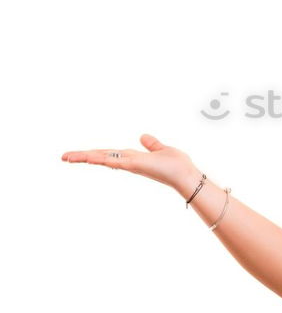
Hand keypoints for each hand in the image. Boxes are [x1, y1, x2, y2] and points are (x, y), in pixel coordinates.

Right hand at [61, 133, 200, 191]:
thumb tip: (143, 137)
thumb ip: (152, 144)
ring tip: (67, 157)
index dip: (94, 154)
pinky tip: (90, 157)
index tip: (77, 155)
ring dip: (86, 157)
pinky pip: (116, 161)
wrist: (186, 175)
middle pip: (102, 157)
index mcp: (133, 158)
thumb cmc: (177, 165)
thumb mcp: (162, 150)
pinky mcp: (136, 165)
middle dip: (83, 157)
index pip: (109, 154)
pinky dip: (103, 159)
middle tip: (63, 157)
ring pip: (104, 159)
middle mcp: (129, 162)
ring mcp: (131, 165)